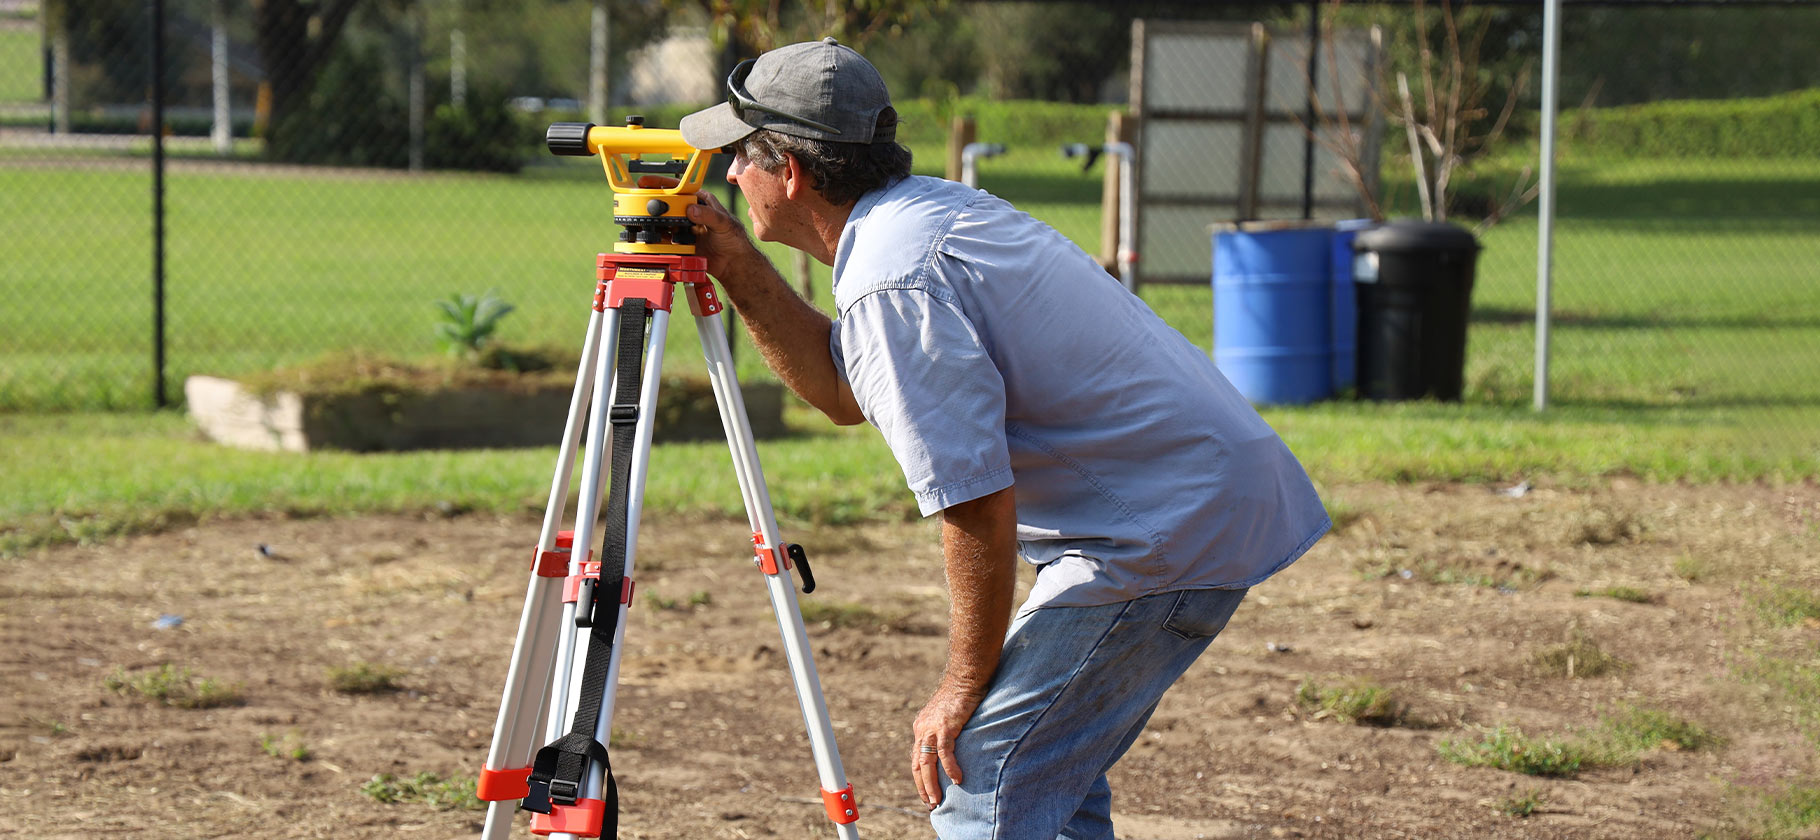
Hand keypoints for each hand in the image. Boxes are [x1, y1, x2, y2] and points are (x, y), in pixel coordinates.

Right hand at [628, 175, 761, 280]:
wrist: (733, 263)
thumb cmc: (734, 239)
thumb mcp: (724, 224)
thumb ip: (709, 215)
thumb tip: (691, 209)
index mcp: (701, 201)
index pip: (679, 188)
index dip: (662, 184)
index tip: (647, 182)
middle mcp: (690, 211)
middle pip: (667, 203)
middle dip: (653, 202)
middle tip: (640, 204)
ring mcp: (685, 226)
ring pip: (664, 220)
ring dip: (654, 221)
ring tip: (643, 221)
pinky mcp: (681, 241)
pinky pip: (666, 237)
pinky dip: (658, 237)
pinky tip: (652, 237)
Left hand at [911, 683, 984, 809]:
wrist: (966, 676)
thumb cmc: (962, 694)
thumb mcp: (948, 716)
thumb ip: (945, 731)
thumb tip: (951, 746)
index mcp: (921, 727)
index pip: (915, 758)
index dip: (919, 778)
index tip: (926, 794)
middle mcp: (922, 729)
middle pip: (917, 765)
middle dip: (923, 787)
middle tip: (931, 804)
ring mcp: (932, 728)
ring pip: (926, 763)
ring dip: (931, 784)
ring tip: (937, 800)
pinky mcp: (946, 726)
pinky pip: (945, 753)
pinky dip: (950, 768)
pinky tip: (957, 780)